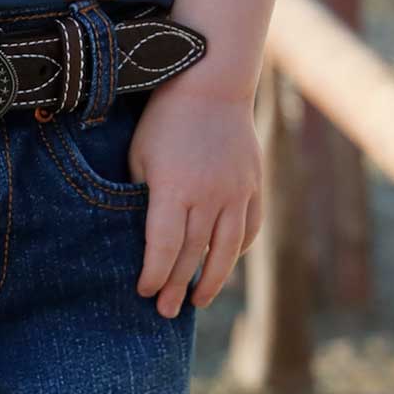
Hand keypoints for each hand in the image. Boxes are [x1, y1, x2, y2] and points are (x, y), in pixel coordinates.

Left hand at [126, 82, 262, 317]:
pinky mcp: (253, 184)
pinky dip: (237, 250)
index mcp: (174, 188)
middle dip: (176, 285)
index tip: (144, 291)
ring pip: (225, 250)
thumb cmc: (165, 118)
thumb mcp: (141, 154)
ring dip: (211, 280)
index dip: (154, 274)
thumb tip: (140, 233)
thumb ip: (141, 195)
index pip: (163, 246)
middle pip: (192, 254)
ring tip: (197, 301)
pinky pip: (249, 228)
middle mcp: (208, 195)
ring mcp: (236, 191)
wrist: (211, 82)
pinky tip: (224, 262)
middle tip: (165, 311)